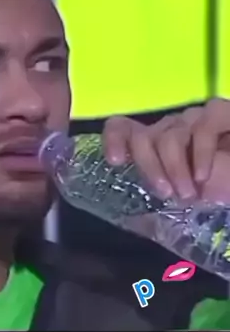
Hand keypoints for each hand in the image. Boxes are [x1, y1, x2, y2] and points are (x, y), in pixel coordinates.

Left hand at [102, 98, 229, 202]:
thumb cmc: (223, 191)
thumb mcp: (186, 202)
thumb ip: (159, 201)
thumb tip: (131, 219)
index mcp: (157, 146)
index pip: (123, 128)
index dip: (114, 140)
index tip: (114, 162)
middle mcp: (172, 128)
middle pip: (144, 136)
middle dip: (149, 166)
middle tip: (166, 193)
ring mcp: (196, 119)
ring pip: (170, 135)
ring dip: (176, 168)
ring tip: (190, 193)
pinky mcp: (222, 112)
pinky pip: (203, 127)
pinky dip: (201, 155)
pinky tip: (205, 176)